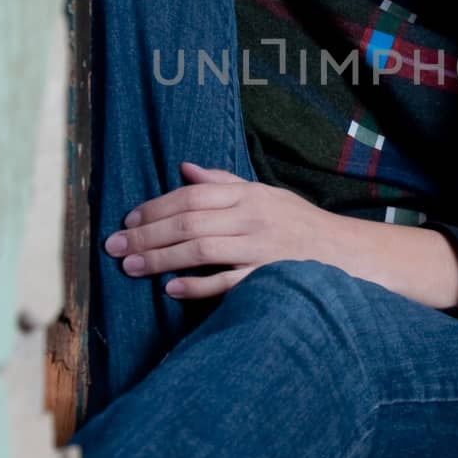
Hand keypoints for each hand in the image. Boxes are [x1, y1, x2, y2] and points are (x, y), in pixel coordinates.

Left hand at [102, 164, 340, 299]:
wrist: (344, 253)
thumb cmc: (298, 223)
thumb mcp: (264, 193)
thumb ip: (223, 183)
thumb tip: (184, 168)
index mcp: (247, 195)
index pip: (191, 195)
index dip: (155, 207)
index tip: (128, 220)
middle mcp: (251, 218)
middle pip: (188, 222)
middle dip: (146, 234)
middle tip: (113, 246)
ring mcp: (259, 248)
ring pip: (200, 249)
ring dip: (160, 258)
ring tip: (130, 266)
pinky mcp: (267, 277)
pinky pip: (227, 282)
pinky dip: (197, 286)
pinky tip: (170, 289)